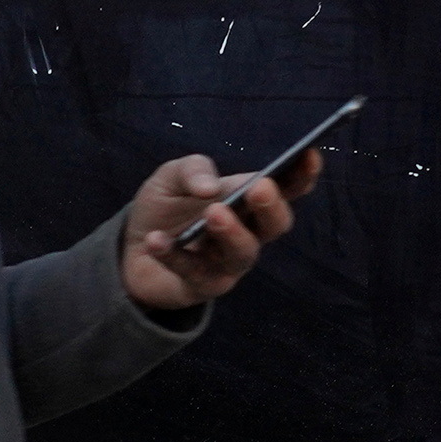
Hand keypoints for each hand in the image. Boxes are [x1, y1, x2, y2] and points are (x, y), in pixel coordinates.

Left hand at [119, 148, 311, 309]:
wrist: (130, 247)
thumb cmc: (165, 207)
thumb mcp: (171, 177)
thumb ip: (191, 170)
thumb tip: (209, 187)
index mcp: (248, 200)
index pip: (286, 189)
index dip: (302, 175)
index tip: (310, 155)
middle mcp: (247, 232)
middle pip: (275, 225)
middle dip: (272, 207)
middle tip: (259, 188)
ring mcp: (228, 263)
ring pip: (244, 254)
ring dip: (232, 233)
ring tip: (212, 213)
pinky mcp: (203, 286)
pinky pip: (195, 273)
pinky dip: (175, 255)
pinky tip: (156, 240)